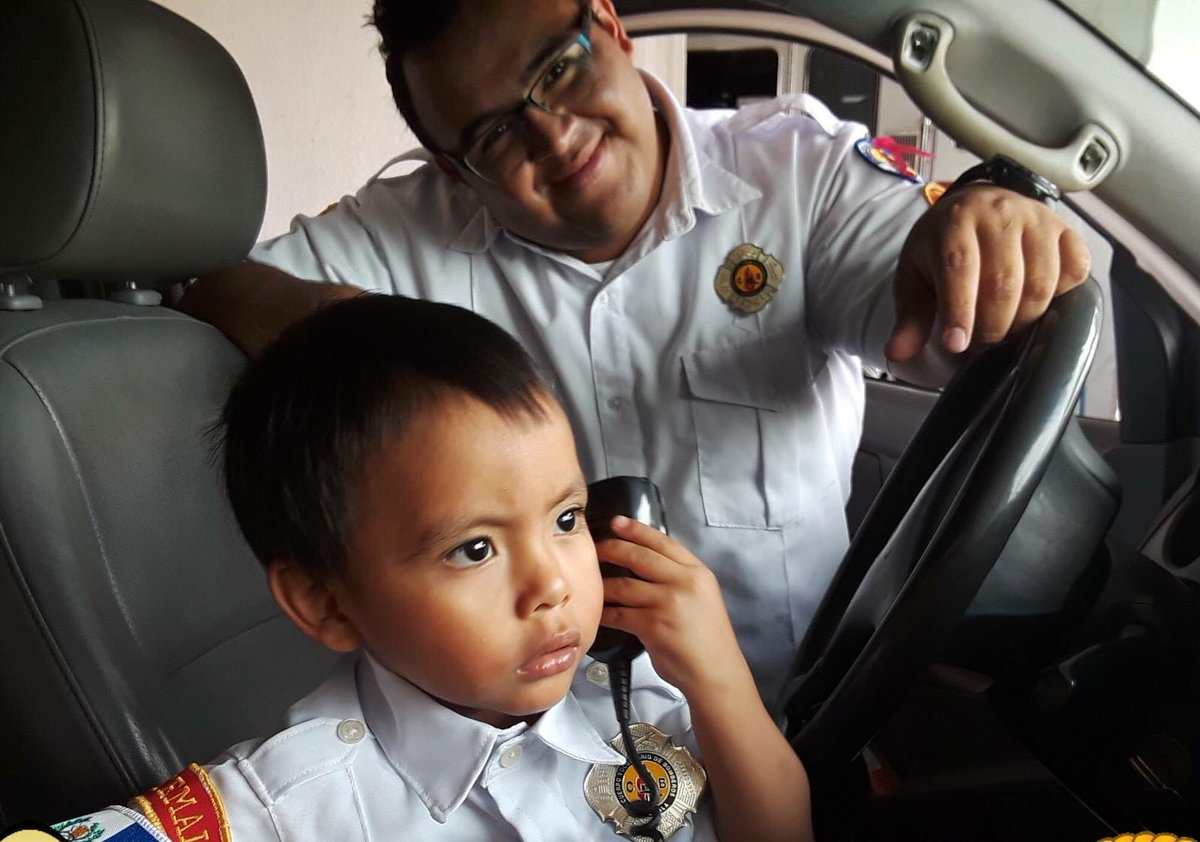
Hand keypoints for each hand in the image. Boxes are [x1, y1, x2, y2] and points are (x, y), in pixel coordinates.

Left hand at [593, 517, 746, 695]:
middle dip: (613, 549)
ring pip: (624, 585)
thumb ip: (678, 580)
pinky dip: (606, 613)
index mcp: (698, 572)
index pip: (663, 542)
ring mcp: (669, 603)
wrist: (716, 673)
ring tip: (592, 584)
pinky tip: (598, 613)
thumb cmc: (708, 639)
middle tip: (596, 548)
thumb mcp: (702, 598)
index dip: (637, 530)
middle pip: (640, 557)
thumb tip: (645, 566)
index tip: (617, 522)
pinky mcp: (654, 625)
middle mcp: (685, 582)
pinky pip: (620, 614)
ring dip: (604, 585)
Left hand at [886, 184, 1090, 361]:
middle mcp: (999, 214)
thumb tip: (897, 353)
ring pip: (1041, 282)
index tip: (957, 345)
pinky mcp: (1065, 230)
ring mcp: (1037, 219)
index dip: (960, 311)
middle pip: (1004, 283)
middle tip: (980, 342)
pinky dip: (1059, 296)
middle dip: (992, 326)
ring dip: (1024, 319)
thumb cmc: (941, 247)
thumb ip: (910, 317)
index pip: (960, 269)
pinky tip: (1036, 303)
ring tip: (1005, 328)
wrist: (973, 206)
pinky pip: (1075, 270)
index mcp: (954, 222)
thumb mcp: (915, 277)